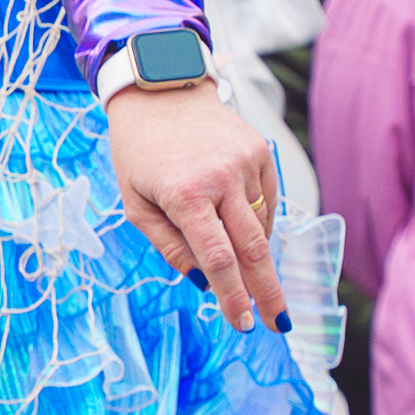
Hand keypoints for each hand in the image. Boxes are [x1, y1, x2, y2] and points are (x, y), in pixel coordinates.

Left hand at [106, 78, 287, 332]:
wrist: (160, 91)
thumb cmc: (139, 152)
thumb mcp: (136, 204)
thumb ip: (170, 246)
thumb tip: (204, 282)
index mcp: (186, 195)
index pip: (219, 259)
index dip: (233, 296)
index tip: (243, 323)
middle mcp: (222, 178)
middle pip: (254, 250)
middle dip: (268, 292)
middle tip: (278, 323)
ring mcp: (246, 162)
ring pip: (262, 226)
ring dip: (254, 254)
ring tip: (238, 259)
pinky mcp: (261, 151)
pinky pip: (268, 201)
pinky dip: (258, 222)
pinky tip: (238, 223)